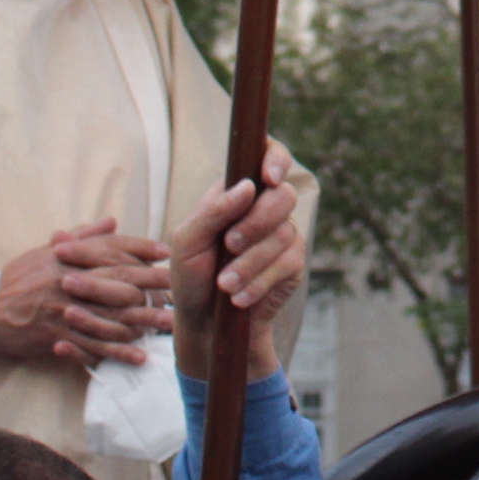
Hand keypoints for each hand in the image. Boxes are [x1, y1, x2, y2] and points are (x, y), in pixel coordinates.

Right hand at [0, 218, 170, 365]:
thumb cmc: (16, 279)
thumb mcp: (44, 251)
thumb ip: (81, 237)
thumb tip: (111, 221)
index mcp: (67, 257)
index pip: (111, 249)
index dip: (141, 249)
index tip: (165, 252)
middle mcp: (69, 281)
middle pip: (120, 281)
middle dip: (152, 285)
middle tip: (179, 288)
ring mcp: (64, 311)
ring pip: (111, 316)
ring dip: (142, 322)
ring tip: (168, 325)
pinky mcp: (57, 337)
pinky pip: (92, 346)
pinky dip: (116, 353)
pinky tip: (138, 356)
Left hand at [169, 141, 304, 380]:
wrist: (203, 322)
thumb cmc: (190, 276)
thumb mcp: (186, 242)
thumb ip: (212, 212)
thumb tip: (247, 187)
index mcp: (238, 193)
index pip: (267, 157)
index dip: (276, 159)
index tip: (268, 178)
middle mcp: (264, 209)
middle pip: (283, 196)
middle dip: (256, 222)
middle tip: (229, 244)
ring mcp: (282, 235)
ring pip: (283, 234)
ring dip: (250, 263)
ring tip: (224, 285)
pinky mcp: (292, 265)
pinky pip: (287, 264)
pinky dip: (259, 282)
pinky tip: (239, 297)